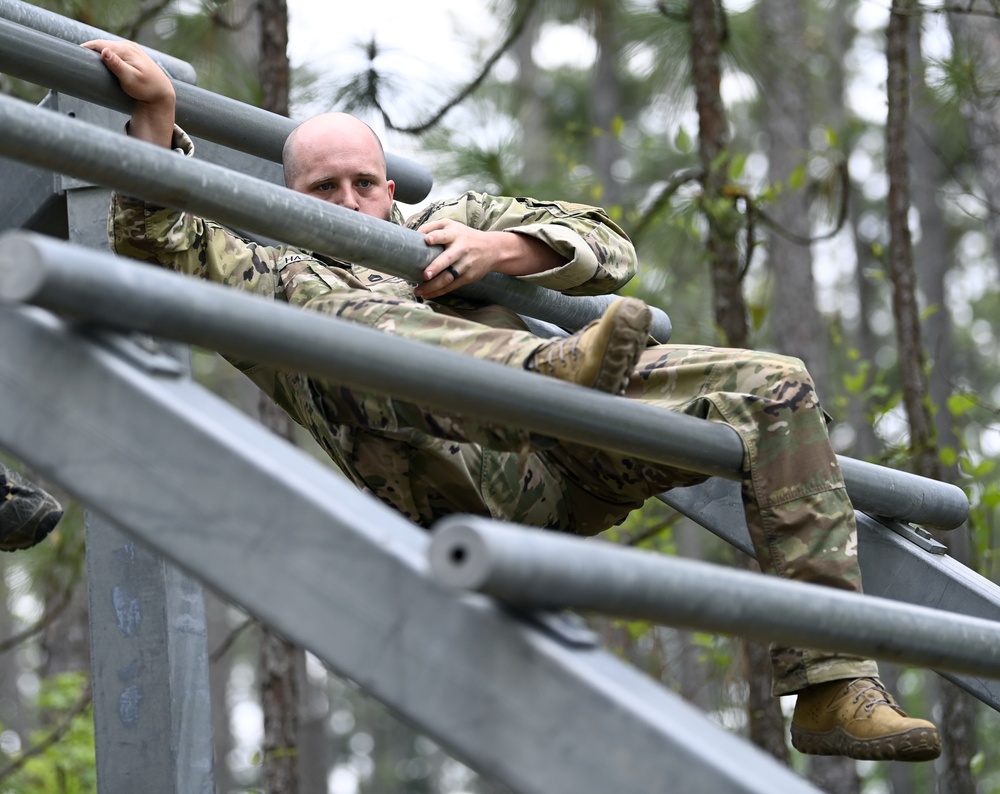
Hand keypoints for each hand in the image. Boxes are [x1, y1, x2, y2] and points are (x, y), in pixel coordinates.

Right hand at [82, 39, 175, 147]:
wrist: (162, 94)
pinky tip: (98, 62)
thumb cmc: (147, 89)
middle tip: (74, 60)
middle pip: (102, 44)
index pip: (99, 44)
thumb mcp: (130, 79)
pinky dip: (105, 56)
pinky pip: (114, 52)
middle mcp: (128, 46)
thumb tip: (104, 51)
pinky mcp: (132, 55)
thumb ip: (117, 65)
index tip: (72, 55)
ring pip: (107, 48)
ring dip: (96, 53)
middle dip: (89, 51)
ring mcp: (131, 49)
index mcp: (126, 49)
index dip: (85, 48)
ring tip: (83, 62)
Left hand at [412, 219, 566, 299]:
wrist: (492, 249)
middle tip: (425, 274)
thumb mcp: (452, 225)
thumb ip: (433, 227)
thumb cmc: (465, 236)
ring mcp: (465, 264)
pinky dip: (439, 292)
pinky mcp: (468, 277)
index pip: (444, 235)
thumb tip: (413, 234)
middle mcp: (461, 249)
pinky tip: (428, 294)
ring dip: (433, 286)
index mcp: (455, 234)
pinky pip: (452, 286)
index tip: (427, 240)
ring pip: (449, 277)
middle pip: (448, 259)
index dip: (436, 237)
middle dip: (437, 267)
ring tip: (419, 291)